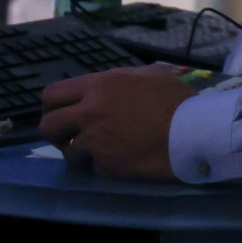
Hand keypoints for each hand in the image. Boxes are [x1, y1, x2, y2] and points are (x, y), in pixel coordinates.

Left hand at [38, 66, 193, 180]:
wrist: (193, 132)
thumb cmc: (176, 100)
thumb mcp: (149, 75)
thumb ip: (121, 79)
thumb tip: (109, 86)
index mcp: (99, 86)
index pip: (53, 94)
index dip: (52, 106)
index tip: (62, 113)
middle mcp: (90, 113)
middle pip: (48, 125)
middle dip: (56, 132)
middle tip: (71, 135)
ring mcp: (95, 141)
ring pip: (67, 151)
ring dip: (80, 152)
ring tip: (100, 150)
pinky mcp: (105, 166)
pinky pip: (92, 167)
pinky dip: (102, 165)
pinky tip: (121, 159)